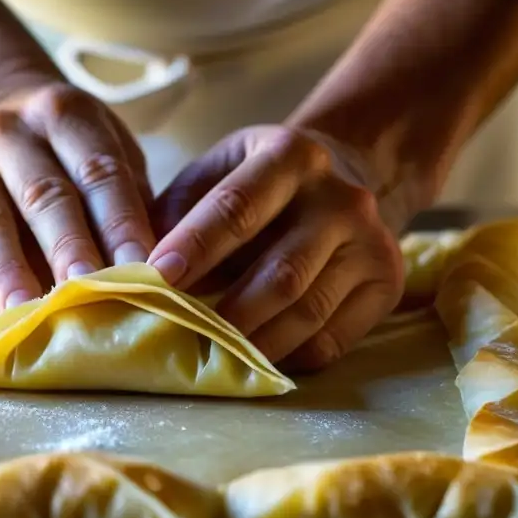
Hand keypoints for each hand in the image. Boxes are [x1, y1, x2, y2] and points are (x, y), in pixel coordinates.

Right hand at [0, 82, 156, 323]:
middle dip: (69, 248)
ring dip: (8, 272)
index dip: (121, 222)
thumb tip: (157, 271)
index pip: (98, 170)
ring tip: (27, 314)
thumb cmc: (71, 163)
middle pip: (43, 195)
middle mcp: (7, 133)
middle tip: (90, 294)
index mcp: (63, 115)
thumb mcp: (109, 159)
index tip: (142, 270)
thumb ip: (129, 205)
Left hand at [148, 125, 405, 370]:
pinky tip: (254, 361)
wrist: (348, 176)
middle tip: (180, 340)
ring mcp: (372, 243)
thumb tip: (131, 270)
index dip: (195, 247)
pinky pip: (332, 340)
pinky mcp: (386, 284)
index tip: (155, 279)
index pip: (237, 208)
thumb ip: (174, 213)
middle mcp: (340, 197)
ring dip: (253, 346)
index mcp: (290, 155)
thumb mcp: (214, 174)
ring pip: (306, 312)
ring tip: (211, 361)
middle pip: (279, 274)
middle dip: (225, 316)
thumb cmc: (256, 185)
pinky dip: (287, 358)